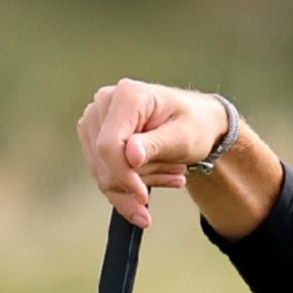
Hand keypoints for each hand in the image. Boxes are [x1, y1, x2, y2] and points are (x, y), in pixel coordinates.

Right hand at [76, 80, 231, 229]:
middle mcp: (106, 103)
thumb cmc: (195, 123)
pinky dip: (130, 185)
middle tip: (174, 176)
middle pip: (104, 161)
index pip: (109, 145)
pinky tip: (158, 179)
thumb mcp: (183, 136)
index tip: (142, 196)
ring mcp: (96, 120)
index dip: (123, 175)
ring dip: (137, 183)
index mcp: (128, 96)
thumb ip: (155, 145)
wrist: (198, 121)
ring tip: (170, 174)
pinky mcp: (94, 137)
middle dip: (137, 181)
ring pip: (102, 172)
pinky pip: (103, 173)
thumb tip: (129, 156)